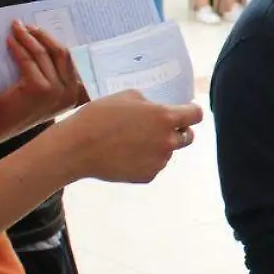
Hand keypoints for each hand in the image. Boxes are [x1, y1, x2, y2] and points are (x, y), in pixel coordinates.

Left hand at [0, 22, 84, 120]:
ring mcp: (56, 92)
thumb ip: (50, 73)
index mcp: (74, 94)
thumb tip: (45, 39)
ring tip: (15, 28)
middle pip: (60, 53)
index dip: (53, 41)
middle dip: (42, 36)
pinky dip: (18, 48)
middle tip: (26, 26)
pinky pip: (28, 60)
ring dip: (27, 38)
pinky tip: (9, 41)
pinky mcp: (38, 88)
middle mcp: (70, 94)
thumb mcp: (41, 91)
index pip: (68, 59)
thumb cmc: (14, 108)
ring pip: (43, 54)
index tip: (39, 30)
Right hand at [60, 91, 203, 183]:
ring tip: (131, 141)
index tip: (186, 112)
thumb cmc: (99, 116)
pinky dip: (145, 160)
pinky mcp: (147, 176)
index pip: (196, 115)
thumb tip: (156, 110)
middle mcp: (167, 142)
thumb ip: (149, 104)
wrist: (77, 148)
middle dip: (178, 131)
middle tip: (159, 127)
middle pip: (188, 137)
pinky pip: (153, 165)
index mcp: (164, 118)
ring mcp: (158, 162)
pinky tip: (125, 154)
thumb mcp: (126, 96)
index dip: (192, 112)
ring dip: (158, 146)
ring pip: (168, 152)